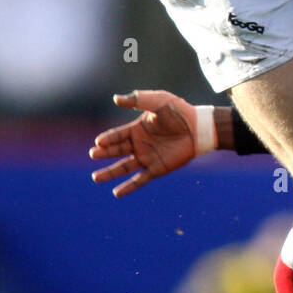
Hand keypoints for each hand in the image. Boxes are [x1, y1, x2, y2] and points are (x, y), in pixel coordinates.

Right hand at [90, 90, 214, 196]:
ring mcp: (147, 158)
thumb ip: (137, 99)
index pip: (116, 135)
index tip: (98, 141)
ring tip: (96, 178)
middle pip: (117, 151)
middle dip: (104, 153)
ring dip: (110, 173)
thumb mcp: (157, 100)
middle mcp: (139, 144)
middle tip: (93, 154)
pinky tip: (116, 193)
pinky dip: (129, 187)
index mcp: (137, 129)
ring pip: (124, 167)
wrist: (199, 127)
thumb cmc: (179, 111)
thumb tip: (115, 99)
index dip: (107, 138)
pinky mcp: (157, 168)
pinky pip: (140, 180)